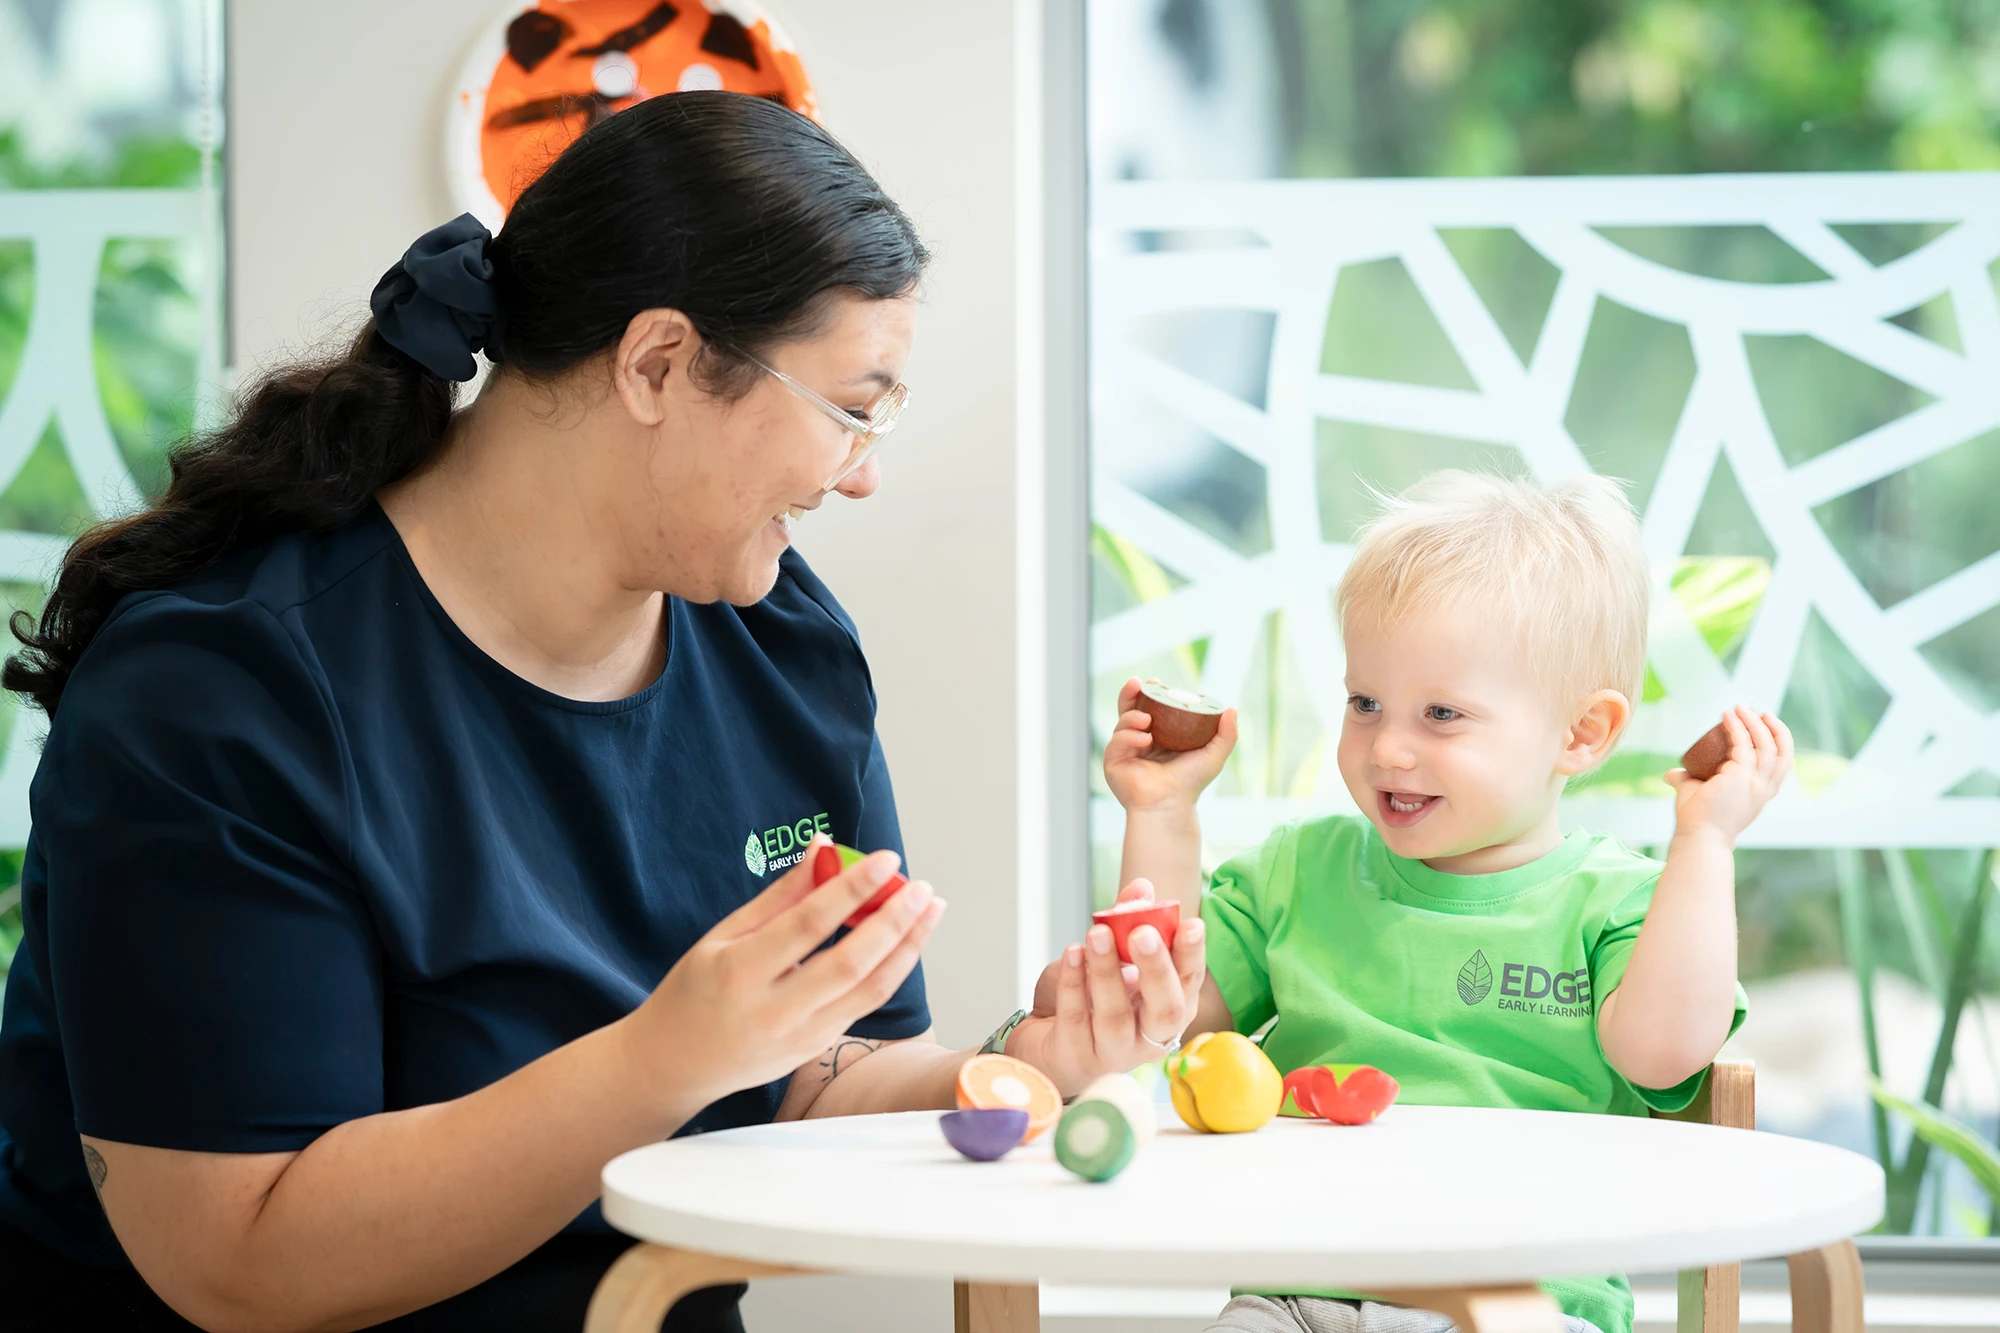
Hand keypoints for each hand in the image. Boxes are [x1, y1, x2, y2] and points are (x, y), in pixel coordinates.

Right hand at [627, 837, 945, 1110]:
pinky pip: (864, 1005)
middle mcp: (774, 1009)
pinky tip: (906, 940)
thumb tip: (823, 848)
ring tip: (932, 910)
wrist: (675, 1064)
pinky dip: (892, 969)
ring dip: (909, 947)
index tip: (886, 859)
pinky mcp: (817, 1048)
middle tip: (923, 887)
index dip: (853, 889)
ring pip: (871, 989)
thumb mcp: (724, 935)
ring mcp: (800, 1035)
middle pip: (852, 962)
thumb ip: (780, 896)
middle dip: (896, 921)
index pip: (810, 924)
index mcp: (741, 971)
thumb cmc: (696, 990)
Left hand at [1013, 877, 1205, 1096]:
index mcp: (1169, 1009)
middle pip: (1166, 1010)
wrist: (1046, 1041)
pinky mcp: (1075, 1057)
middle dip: (1156, 969)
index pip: (1188, 982)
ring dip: (1107, 972)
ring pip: (1115, 1017)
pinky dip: (1073, 982)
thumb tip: (1142, 888)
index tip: (1191, 924)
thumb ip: (1128, 922)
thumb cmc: (1089, 1000)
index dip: (1192, 954)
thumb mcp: (1111, 957)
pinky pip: (1075, 1018)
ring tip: (1098, 933)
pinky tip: (1072, 952)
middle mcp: (1149, 1037)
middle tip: (1143, 933)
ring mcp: (1113, 1052)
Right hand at [1102, 677, 1236, 812]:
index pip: (1152, 708)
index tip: (1156, 682)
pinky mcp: (1113, 761)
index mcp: (1159, 737)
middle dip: (1131, 693)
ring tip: (1147, 720)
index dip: (1152, 693)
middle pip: (1130, 709)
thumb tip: (1231, 708)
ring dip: (1132, 716)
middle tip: (1138, 683)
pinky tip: (1144, 740)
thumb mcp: (1213, 755)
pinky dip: (1128, 737)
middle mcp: (1140, 742)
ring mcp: (1125, 751)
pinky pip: (1116, 741)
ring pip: (1122, 722)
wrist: (1170, 805)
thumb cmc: (1191, 783)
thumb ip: (1226, 733)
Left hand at [1665, 705, 1792, 841]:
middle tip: (1759, 712)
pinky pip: (1744, 745)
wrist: (1697, 837)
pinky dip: (1737, 728)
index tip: (1764, 724)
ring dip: (1755, 723)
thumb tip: (1670, 774)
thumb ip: (1687, 782)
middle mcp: (1764, 789)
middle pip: (1782, 752)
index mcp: (1762, 793)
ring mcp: (1755, 784)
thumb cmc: (1699, 819)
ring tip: (1740, 708)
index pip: (1782, 764)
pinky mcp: (1740, 777)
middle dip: (1773, 729)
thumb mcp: (1699, 794)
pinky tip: (1727, 716)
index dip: (1778, 742)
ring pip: (1767, 746)